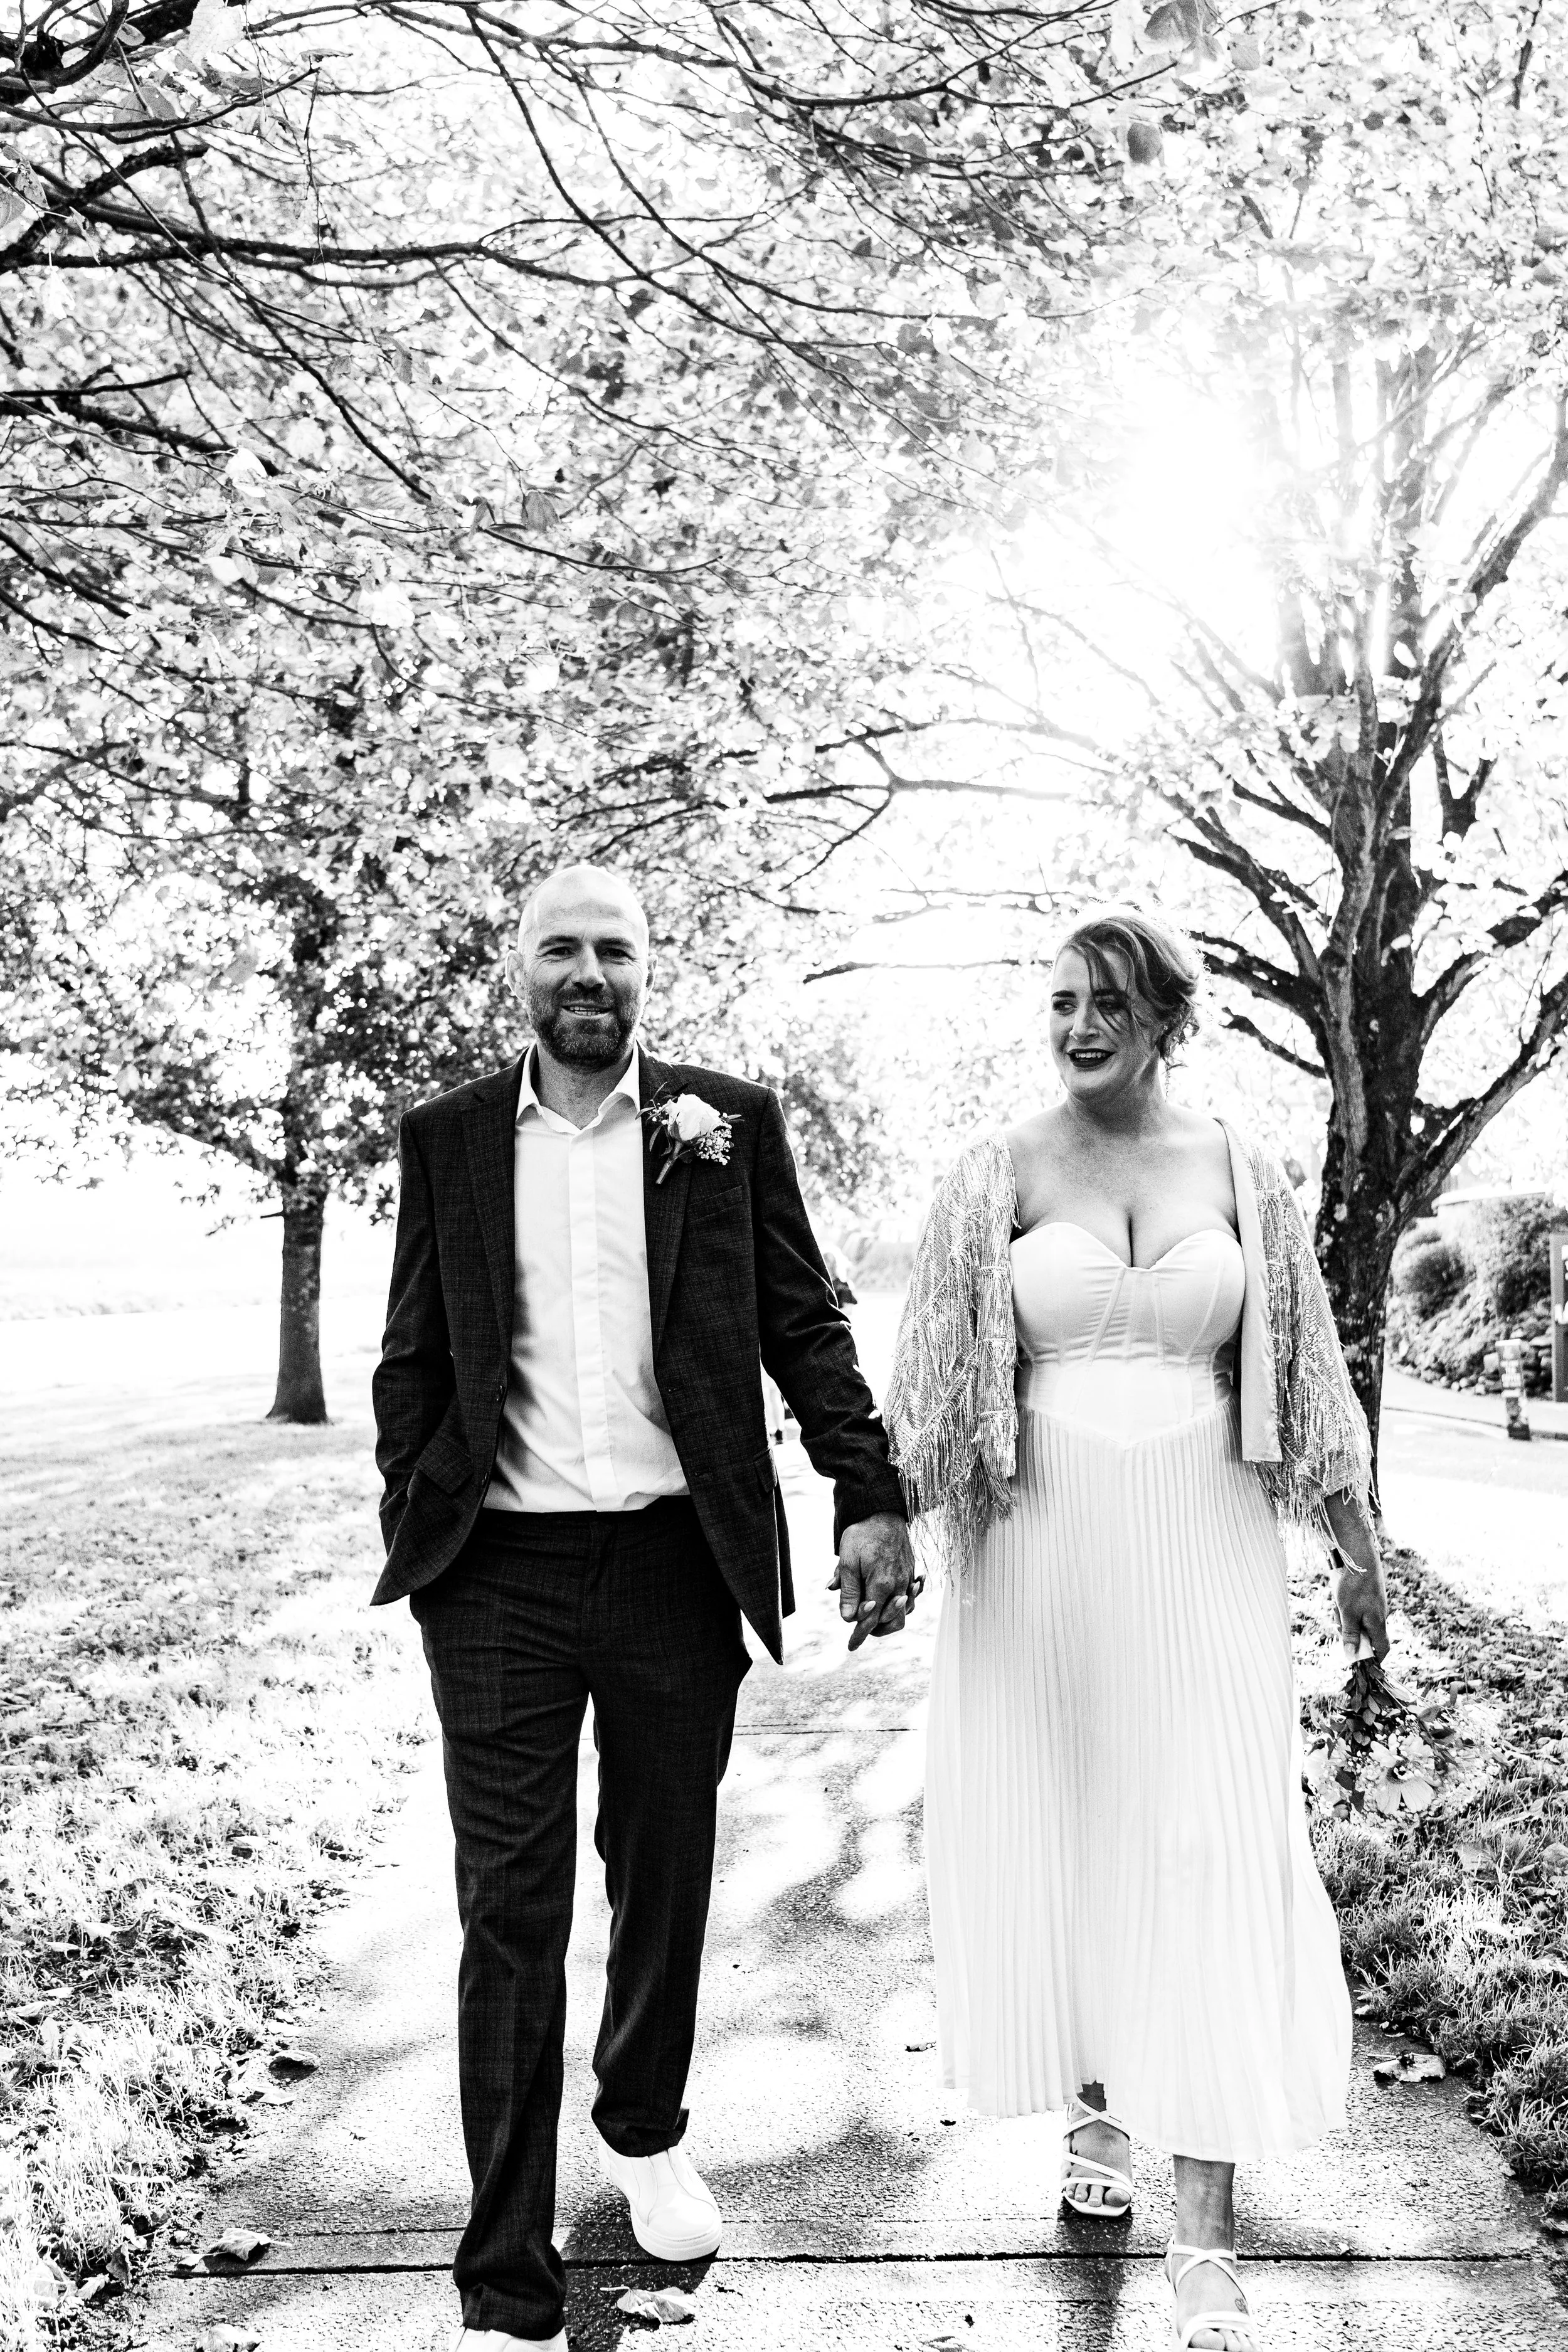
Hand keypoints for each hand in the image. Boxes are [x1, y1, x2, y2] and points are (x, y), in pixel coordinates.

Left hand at [829, 1513, 918, 1650]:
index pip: (871, 1619)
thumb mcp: (848, 1560)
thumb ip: (849, 1591)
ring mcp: (908, 1579)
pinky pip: (911, 1597)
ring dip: (890, 1618)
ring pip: (905, 1612)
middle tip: (860, 1629)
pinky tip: (891, 1601)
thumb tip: (848, 1618)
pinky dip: (901, 1605)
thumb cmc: (862, 1534)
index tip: (850, 1647)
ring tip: (873, 1616)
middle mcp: (899, 1585)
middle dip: (876, 1630)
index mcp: (881, 1584)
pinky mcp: (912, 1572)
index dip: (859, 1635)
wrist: (884, 1511)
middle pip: (893, 1622)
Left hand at [1332, 1556, 1388, 1661]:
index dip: (1374, 1658)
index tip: (1360, 1661)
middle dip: (1350, 1633)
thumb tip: (1352, 1656)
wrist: (1360, 1557)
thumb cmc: (1355, 1586)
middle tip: (1338, 1623)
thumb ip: (1350, 1635)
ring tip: (1337, 1604)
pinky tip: (1338, 1597)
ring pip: (1357, 1620)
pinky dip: (1346, 1606)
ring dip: (1344, 1617)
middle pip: (1365, 1635)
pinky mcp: (1368, 1596)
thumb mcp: (1348, 1614)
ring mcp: (1374, 1605)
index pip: (1382, 1649)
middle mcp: (1379, 1616)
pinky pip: (1355, 1608)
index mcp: (1378, 1624)